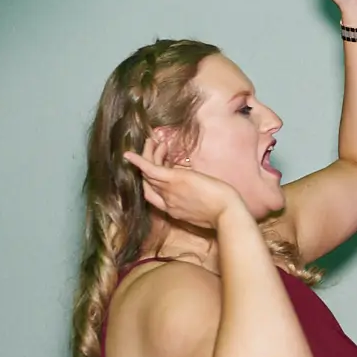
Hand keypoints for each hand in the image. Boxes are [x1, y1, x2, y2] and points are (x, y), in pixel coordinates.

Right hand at [124, 137, 248, 228]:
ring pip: (149, 172)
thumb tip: (195, 190)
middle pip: (149, 182)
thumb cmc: (223, 212)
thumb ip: (193, 200)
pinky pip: (150, 169)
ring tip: (152, 141)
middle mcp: (167, 202)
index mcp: (174, 209)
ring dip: (148, 155)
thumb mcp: (204, 208)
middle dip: (148, 164)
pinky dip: (139, 161)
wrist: (227, 214)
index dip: (151, 182)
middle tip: (153, 148)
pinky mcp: (173, 180)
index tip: (157, 167)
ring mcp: (168, 191)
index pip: (155, 196)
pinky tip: (128, 154)